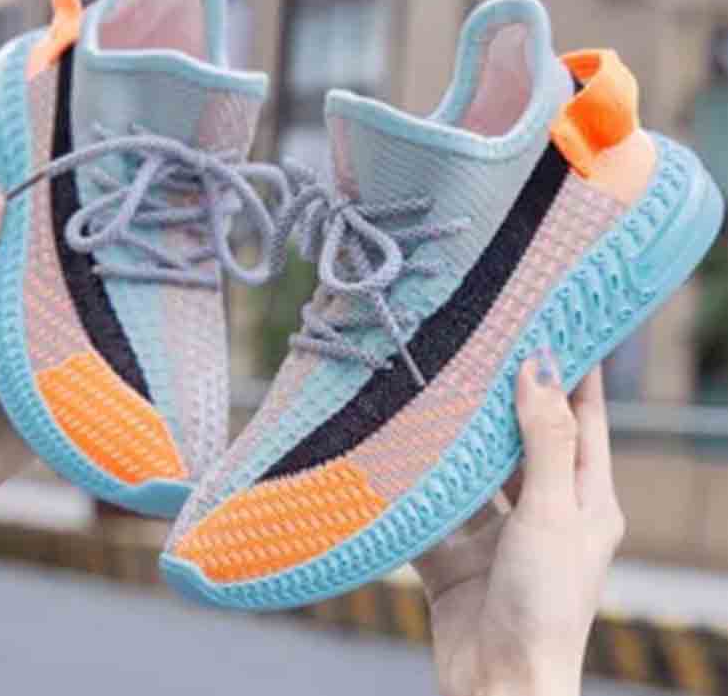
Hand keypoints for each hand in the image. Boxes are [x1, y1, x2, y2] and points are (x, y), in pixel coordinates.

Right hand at [415, 356, 624, 695]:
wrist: (497, 690)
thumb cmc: (545, 606)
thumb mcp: (553, 513)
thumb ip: (545, 440)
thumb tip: (539, 367)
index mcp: (585, 500)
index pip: (585, 419)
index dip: (574, 373)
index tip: (556, 325)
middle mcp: (544, 512)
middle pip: (525, 439)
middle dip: (505, 398)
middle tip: (481, 350)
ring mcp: (499, 536)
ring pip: (476, 473)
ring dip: (458, 442)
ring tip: (436, 393)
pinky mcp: (458, 558)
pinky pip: (436, 511)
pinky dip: (419, 491)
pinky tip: (399, 458)